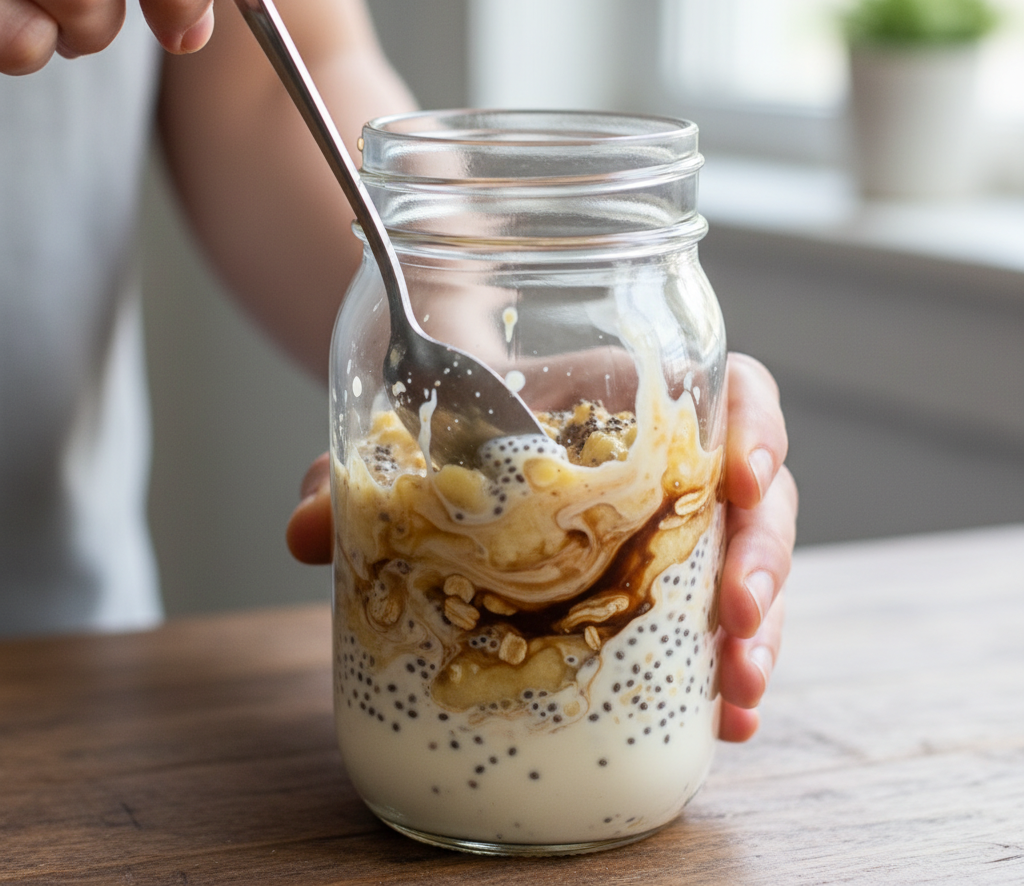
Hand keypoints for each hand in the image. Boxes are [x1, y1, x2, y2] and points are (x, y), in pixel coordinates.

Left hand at [286, 352, 796, 742]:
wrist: (473, 435)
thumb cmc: (468, 419)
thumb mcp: (419, 433)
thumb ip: (357, 473)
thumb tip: (302, 531)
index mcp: (644, 396)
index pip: (738, 393)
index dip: (758, 431)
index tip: (744, 478)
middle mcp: (679, 460)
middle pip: (763, 499)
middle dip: (763, 560)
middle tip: (737, 617)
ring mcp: (678, 526)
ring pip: (752, 566)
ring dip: (760, 629)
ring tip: (741, 692)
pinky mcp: (666, 584)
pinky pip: (717, 620)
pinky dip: (728, 669)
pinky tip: (727, 719)